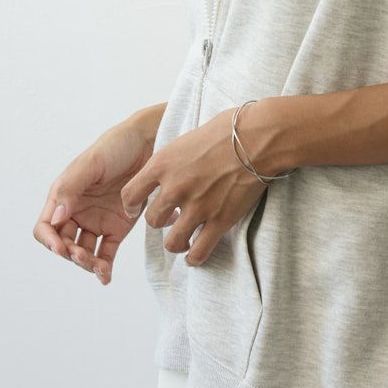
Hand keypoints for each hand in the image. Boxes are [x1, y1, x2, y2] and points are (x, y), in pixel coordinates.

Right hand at [32, 105, 163, 284]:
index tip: (61, 249)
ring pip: (84, 252)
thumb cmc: (116, 146)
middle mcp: (77, 211)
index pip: (45, 227)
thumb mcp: (91, 164)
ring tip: (100, 268)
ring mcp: (97, 221)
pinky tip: (105, 276)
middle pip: (64, 244)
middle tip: (85, 257)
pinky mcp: (117, 227)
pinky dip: (104, 267)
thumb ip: (72, 188)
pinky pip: (106, 253)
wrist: (149, 142)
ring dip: (87, 264)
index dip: (49, 241)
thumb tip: (57, 218)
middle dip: (71, 255)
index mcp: (64, 196)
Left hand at [121, 107, 266, 266]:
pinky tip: (195, 255)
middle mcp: (175, 188)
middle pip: (152, 221)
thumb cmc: (227, 130)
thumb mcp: (187, 138)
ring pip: (172, 242)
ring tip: (183, 240)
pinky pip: (199, 251)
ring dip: (176, 243)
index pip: (130, 194)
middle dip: (161, 222)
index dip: (132, 205)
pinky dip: (195, 257)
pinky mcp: (219, 220)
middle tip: (172, 218)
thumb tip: (172, 168)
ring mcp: (197, 207)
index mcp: (163, 164)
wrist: (257, 137)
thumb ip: (174, 159)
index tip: (138, 208)